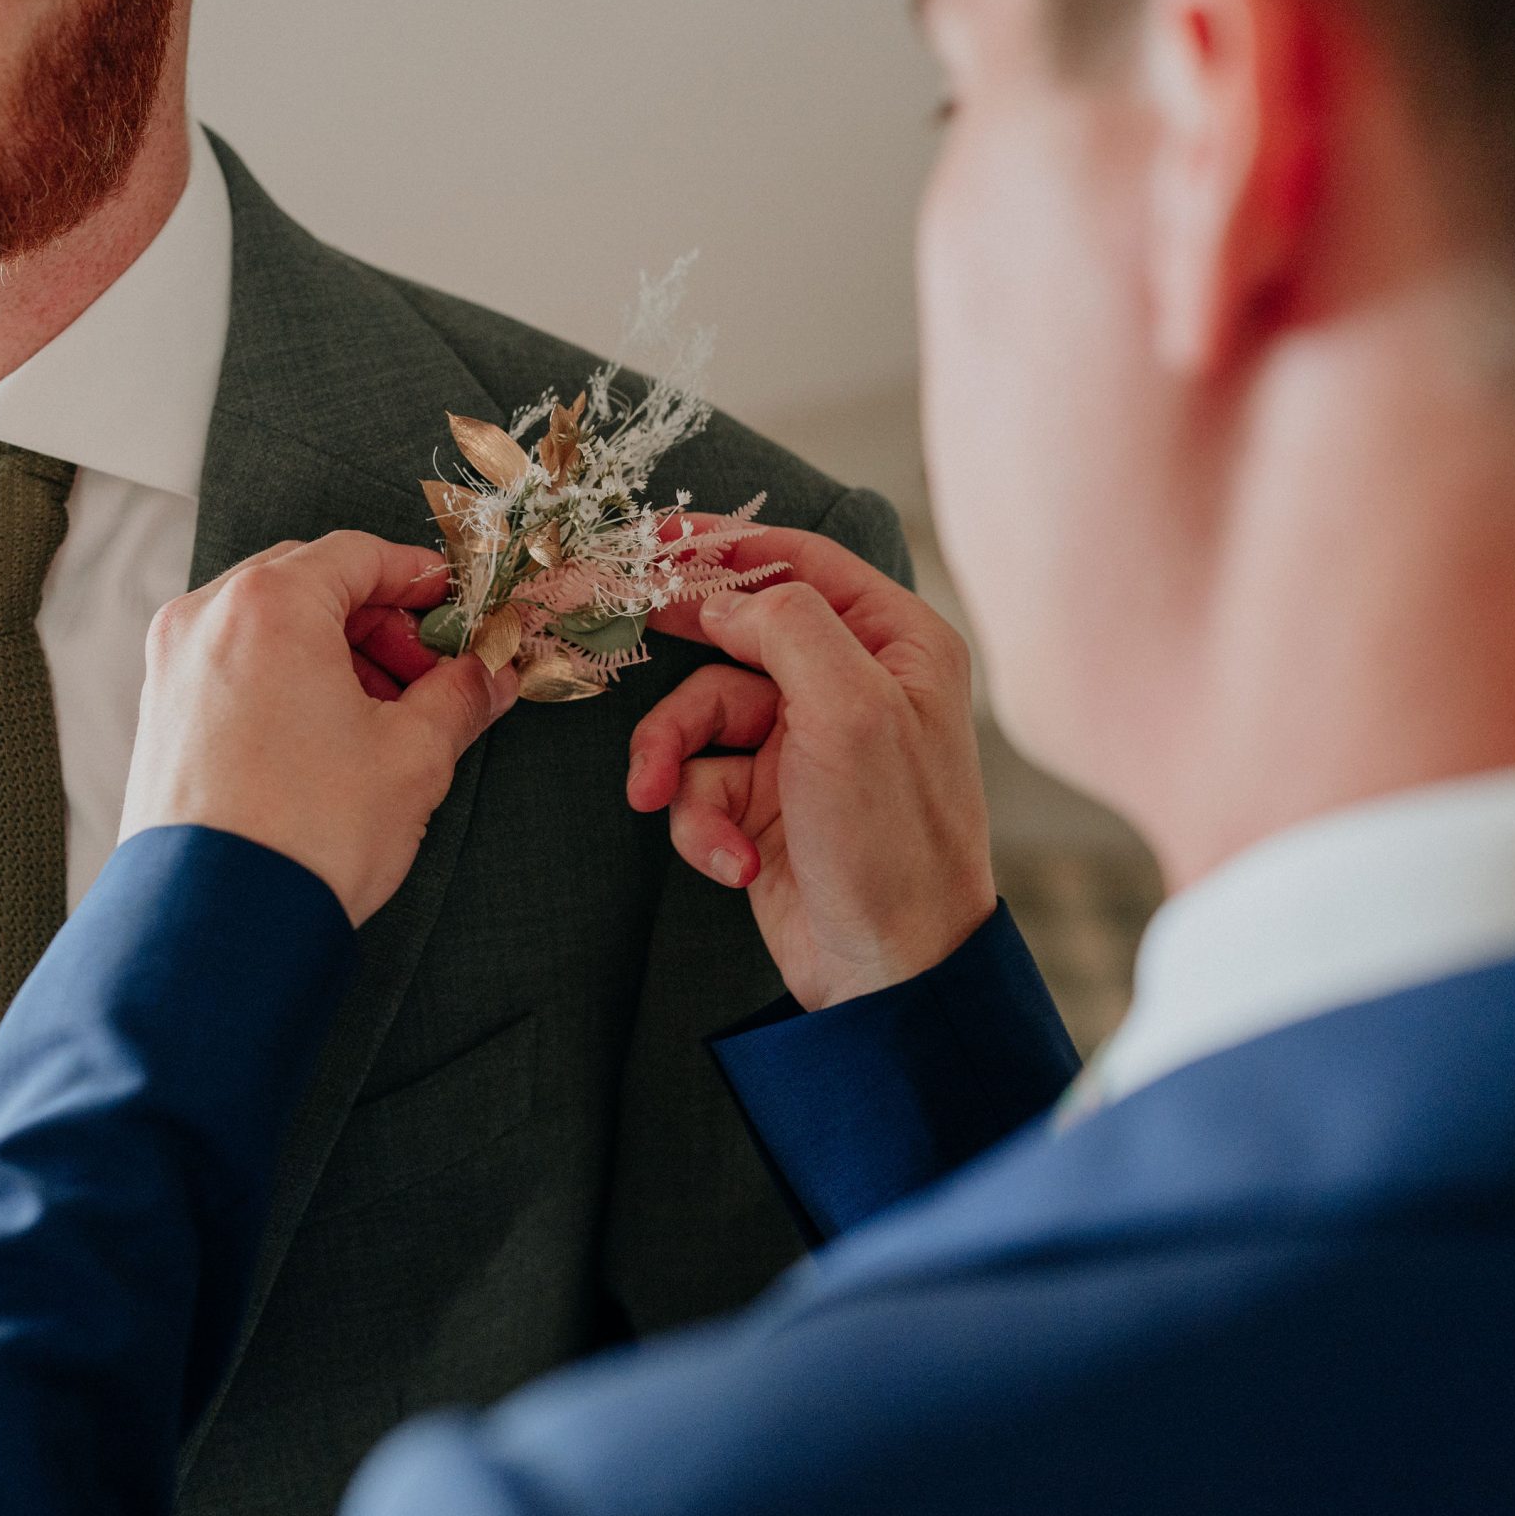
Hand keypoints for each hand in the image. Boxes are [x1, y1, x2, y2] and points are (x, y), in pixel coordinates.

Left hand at [121, 532, 520, 925]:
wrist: (220, 922)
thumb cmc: (306, 834)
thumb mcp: (412, 757)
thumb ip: (457, 697)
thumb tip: (487, 675)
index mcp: (269, 604)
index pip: (357, 554)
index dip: (419, 578)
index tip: (455, 608)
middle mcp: (207, 618)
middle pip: (309, 582)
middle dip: (377, 622)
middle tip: (429, 672)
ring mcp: (172, 665)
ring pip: (268, 626)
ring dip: (333, 653)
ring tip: (385, 715)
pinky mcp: (160, 713)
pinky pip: (234, 666)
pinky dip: (286, 680)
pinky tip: (329, 736)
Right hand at [627, 526, 996, 1009]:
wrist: (890, 977)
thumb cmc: (896, 843)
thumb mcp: (852, 713)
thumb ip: (789, 627)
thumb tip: (724, 595)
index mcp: (894, 644)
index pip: (800, 563)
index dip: (727, 545)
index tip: (656, 538)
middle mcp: (849, 685)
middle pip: (733, 634)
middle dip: (677, 654)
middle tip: (618, 631)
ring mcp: (802, 747)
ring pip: (698, 717)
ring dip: (674, 762)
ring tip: (660, 798)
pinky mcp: (764, 805)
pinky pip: (699, 786)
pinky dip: (700, 823)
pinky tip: (733, 861)